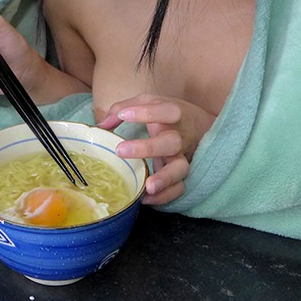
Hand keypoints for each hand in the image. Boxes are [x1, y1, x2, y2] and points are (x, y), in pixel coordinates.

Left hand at [98, 93, 215, 204]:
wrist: (200, 125)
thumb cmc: (165, 113)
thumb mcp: (147, 102)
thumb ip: (123, 108)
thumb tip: (100, 126)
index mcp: (174, 115)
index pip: (167, 111)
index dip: (147, 112)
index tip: (124, 115)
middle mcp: (180, 136)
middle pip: (172, 142)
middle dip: (148, 148)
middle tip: (120, 150)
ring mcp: (183, 156)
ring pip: (180, 169)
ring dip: (164, 179)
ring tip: (148, 187)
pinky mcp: (181, 174)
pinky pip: (180, 188)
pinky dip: (165, 196)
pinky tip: (146, 198)